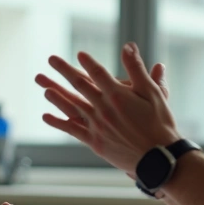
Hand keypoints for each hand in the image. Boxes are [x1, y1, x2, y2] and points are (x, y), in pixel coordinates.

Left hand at [35, 43, 180, 173]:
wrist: (159, 158)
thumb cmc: (160, 124)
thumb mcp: (153, 92)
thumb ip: (138, 69)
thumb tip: (128, 46)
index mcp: (118, 95)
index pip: (98, 73)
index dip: (88, 62)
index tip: (79, 54)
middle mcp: (104, 109)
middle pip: (80, 85)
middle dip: (65, 71)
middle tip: (52, 59)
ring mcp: (97, 126)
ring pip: (72, 106)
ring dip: (56, 95)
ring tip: (44, 86)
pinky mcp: (95, 141)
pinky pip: (72, 129)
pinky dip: (58, 122)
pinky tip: (46, 116)